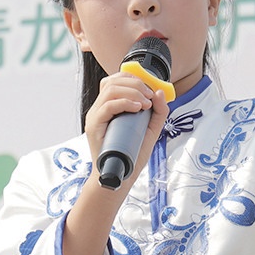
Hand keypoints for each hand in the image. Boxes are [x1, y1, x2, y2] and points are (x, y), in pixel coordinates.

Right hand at [83, 71, 167, 189]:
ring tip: (145, 104)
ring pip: (110, 90)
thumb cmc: (132, 155)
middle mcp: (100, 108)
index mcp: (109, 106)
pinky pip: (107, 106)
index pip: (116, 80)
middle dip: (136, 85)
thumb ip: (158, 112)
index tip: (150, 89)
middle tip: (150, 97)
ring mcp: (95, 116)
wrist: (121, 176)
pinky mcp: (94, 126)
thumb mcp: (151, 130)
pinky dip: (124, 103)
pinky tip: (137, 108)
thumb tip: (159, 92)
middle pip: (113, 82)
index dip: (133, 78)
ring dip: (132, 92)